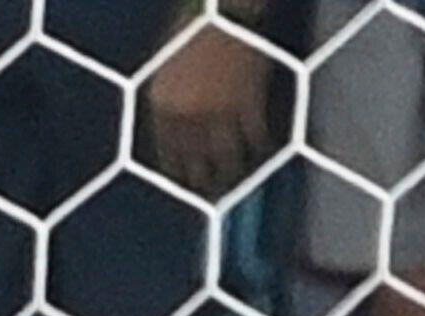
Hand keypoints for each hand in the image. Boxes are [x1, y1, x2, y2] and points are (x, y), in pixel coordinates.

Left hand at [142, 15, 280, 191]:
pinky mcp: (248, 106)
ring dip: (235, 169)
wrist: (227, 11)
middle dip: (207, 180)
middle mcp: (188, 115)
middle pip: (199, 166)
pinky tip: (261, 148)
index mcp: (163, 105)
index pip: (170, 157)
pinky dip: (259, 146)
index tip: (190, 182)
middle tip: (215, 188)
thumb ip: (171, 105)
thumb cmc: (196, 32)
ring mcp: (219, 112)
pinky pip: (255, 140)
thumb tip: (180, 143)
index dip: (182, 173)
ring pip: (229, 159)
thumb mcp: (168, 68)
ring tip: (238, 174)